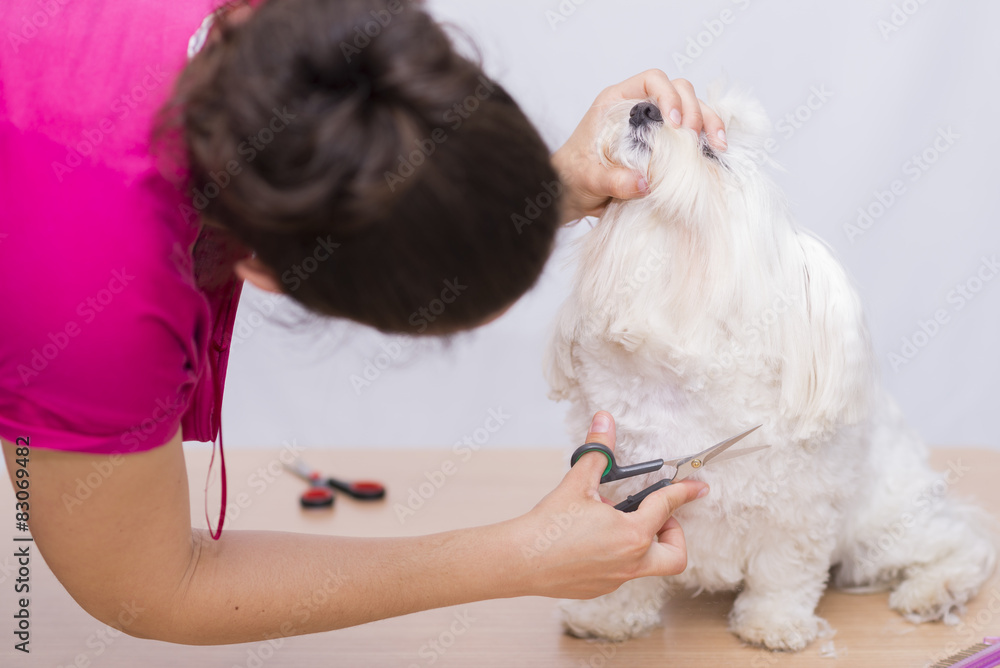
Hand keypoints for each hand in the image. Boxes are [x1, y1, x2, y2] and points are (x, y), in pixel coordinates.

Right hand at [510, 411, 708, 598]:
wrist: (519, 561)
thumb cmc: (548, 525)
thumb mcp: (577, 483)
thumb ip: (598, 452)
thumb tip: (604, 420)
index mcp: (632, 533)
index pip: (667, 507)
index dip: (685, 492)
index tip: (698, 487)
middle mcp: (631, 561)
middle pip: (675, 554)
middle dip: (674, 534)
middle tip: (653, 516)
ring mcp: (616, 579)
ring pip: (647, 564)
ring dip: (643, 542)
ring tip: (616, 523)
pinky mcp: (600, 589)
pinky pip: (622, 572)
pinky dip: (619, 555)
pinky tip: (593, 540)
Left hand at [552, 69, 726, 221]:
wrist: (573, 194)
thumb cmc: (573, 177)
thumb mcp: (588, 179)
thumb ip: (612, 180)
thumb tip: (644, 184)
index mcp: (617, 102)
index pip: (652, 80)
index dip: (669, 95)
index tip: (675, 122)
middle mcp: (639, 107)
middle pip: (679, 90)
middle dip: (694, 110)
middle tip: (693, 138)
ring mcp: (654, 124)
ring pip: (692, 109)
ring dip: (708, 123)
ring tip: (718, 146)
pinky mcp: (664, 144)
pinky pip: (692, 134)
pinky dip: (705, 141)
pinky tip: (714, 153)